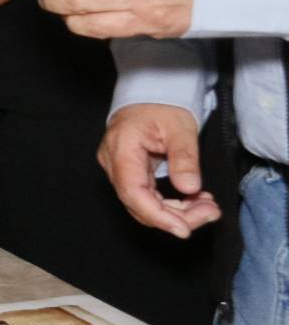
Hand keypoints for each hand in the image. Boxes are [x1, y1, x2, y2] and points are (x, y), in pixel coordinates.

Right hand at [97, 104, 220, 238]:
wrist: (151, 95)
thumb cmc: (162, 107)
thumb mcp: (180, 128)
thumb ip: (184, 158)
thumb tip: (190, 189)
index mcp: (121, 149)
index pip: (133, 193)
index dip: (158, 216)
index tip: (184, 229)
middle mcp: (113, 163)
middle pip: (139, 204)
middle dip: (176, 216)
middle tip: (210, 212)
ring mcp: (119, 170)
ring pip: (144, 204)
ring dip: (177, 212)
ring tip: (208, 207)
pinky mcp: (129, 174)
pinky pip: (147, 197)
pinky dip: (171, 204)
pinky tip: (194, 200)